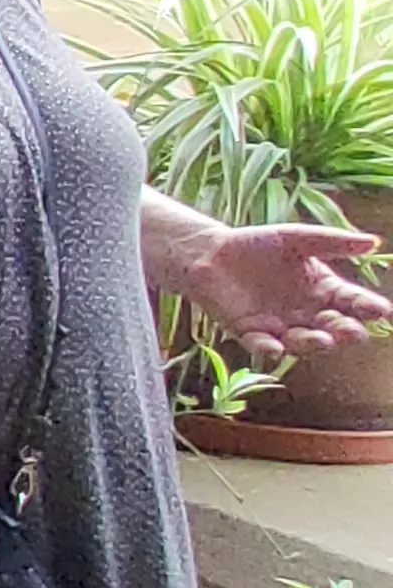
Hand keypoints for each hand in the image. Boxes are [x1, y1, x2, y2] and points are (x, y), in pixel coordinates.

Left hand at [171, 222, 390, 360]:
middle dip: (345, 331)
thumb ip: (333, 242)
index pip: (352, 302)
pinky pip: (261, 345)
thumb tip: (374, 242)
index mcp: (324, 291)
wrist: (212, 253)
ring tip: (324, 340)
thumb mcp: (297, 238)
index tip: (382, 310)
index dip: (367, 307)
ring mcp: (280, 327)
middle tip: (355, 332)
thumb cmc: (259, 245)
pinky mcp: (250, 333)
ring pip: (302, 342)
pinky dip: (268, 348)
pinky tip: (275, 347)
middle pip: (333, 327)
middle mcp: (308, 314)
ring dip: (312, 343)